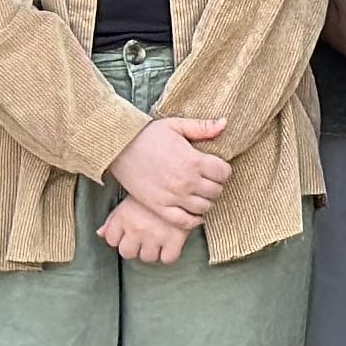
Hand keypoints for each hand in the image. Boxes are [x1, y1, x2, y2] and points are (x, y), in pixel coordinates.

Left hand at [97, 196, 191, 264]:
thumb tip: (100, 233)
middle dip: (134, 246)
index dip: (120, 237)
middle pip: (127, 253)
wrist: (182, 180)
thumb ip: (113, 218)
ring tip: (158, 236)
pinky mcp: (175, 240)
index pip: (111, 240)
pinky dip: (169, 253)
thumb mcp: (130, 198)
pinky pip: (167, 258)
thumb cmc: (154, 187)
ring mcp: (155, 236)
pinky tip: (170, 242)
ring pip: (147, 257)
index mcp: (123, 216)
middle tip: (144, 236)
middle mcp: (136, 228)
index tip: (128, 232)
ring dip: (152, 250)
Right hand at [109, 115, 232, 225]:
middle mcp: (186, 181)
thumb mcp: (176, 125)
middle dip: (215, 185)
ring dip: (206, 201)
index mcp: (193, 160)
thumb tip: (225, 123)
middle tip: (208, 180)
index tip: (217, 168)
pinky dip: (193, 220)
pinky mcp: (159, 207)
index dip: (223, 170)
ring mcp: (173, 197)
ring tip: (200, 194)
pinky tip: (194, 213)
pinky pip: (183, 221)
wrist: (119, 147)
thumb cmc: (147, 134)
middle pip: (216, 191)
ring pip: (203, 207)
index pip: (224, 173)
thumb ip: (202, 127)